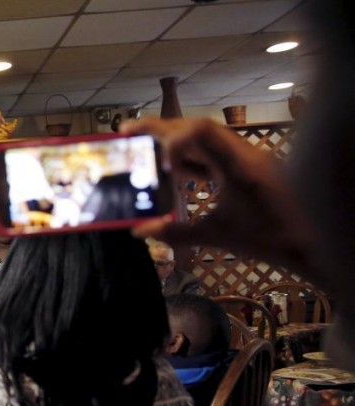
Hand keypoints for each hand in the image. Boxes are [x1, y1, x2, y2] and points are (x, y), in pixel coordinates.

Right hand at [120, 117, 315, 279]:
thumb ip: (176, 232)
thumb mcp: (219, 237)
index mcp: (237, 165)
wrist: (315, 244)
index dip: (171, 138)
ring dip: (174, 143)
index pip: (200, 131)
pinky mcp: (249, 166)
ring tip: (145, 152)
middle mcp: (242, 152)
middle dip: (160, 129)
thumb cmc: (270, 239)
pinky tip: (174, 171)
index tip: (156, 163)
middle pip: (197, 127)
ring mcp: (247, 157)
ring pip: (205, 138)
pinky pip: (214, 152)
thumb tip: (139, 232)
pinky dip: (190, 157)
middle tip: (126, 133)